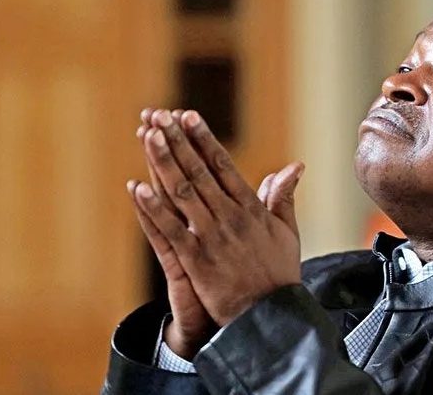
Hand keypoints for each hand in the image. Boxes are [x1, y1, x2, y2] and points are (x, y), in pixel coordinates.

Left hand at [133, 109, 303, 326]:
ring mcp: (212, 238)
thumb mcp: (288, 232)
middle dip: (178, 141)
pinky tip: (137, 187)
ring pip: (183, 193)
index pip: (223, 165)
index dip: (204, 139)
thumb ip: (284, 197)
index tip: (188, 116)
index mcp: (251, 208)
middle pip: (199, 171)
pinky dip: (153, 209)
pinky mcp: (197, 261)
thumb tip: (294, 166)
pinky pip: (171, 230)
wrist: (272, 317)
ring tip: (147, 136)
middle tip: (160, 115)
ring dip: (163, 163)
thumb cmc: (280, 274)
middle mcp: (230, 217)